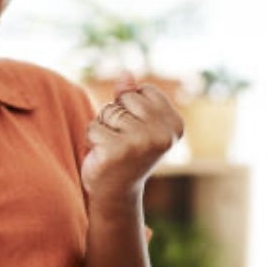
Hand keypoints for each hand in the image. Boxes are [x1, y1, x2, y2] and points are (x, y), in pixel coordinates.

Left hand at [81, 82, 183, 202]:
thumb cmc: (126, 152)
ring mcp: (140, 144)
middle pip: (125, 98)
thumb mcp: (135, 121)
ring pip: (107, 112)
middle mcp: (162, 135)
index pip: (144, 90)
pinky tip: (102, 156)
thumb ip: (131, 96)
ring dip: (103, 128)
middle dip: (116, 116)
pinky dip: (92, 140)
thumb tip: (125, 73)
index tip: (137, 131)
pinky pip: (93, 128)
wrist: (116, 193)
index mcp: (174, 124)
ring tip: (112, 147)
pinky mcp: (116, 152)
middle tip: (122, 141)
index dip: (133, 107)